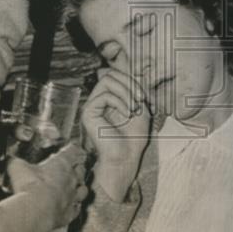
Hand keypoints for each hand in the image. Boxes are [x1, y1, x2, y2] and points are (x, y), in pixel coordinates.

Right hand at [7, 141, 88, 231]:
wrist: (35, 211)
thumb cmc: (29, 186)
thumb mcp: (17, 167)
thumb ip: (16, 162)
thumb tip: (9, 160)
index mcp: (61, 163)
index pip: (73, 151)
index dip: (72, 150)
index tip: (73, 149)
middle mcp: (71, 179)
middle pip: (80, 170)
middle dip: (77, 168)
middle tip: (72, 168)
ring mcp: (72, 197)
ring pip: (83, 190)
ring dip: (79, 188)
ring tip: (74, 188)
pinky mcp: (69, 214)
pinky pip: (76, 209)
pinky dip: (74, 208)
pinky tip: (70, 208)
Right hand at [81, 69, 151, 201]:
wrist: (125, 158)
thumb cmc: (133, 138)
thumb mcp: (141, 109)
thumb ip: (136, 91)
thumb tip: (135, 74)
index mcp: (109, 99)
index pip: (117, 76)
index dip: (132, 80)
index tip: (144, 97)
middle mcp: (98, 100)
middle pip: (111, 74)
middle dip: (129, 83)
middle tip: (140, 99)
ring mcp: (91, 105)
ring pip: (107, 81)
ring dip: (126, 92)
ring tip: (134, 107)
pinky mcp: (88, 112)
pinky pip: (104, 95)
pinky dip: (120, 102)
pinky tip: (127, 113)